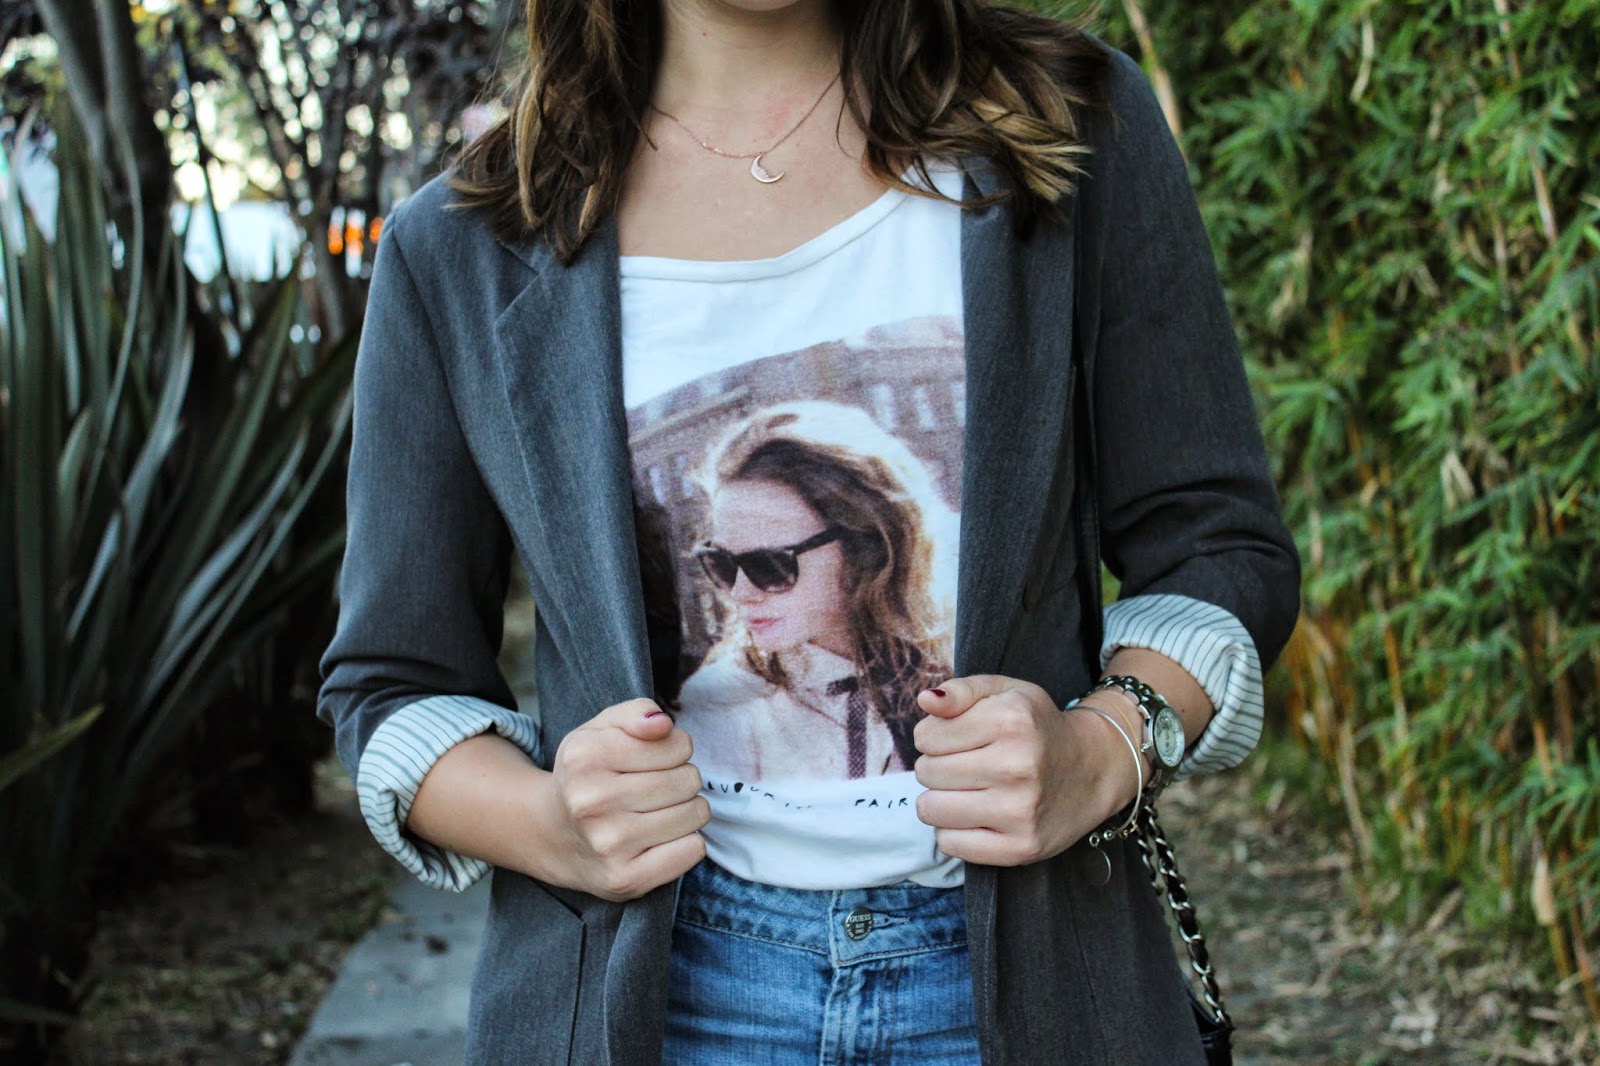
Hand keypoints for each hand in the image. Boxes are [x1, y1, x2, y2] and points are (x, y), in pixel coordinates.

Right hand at [537, 699, 708, 901]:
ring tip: (661, 811)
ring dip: (689, 810)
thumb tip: (662, 723)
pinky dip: (688, 841)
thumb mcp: (600, 730)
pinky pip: (692, 850)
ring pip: (695, 814)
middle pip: (688, 780)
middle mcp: (592, 802)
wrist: (554, 835)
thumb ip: (635, 712)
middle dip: (684, 779)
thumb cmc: (588, 775)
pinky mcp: (625, 879)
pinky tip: (662, 837)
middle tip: (660, 788)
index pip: (677, 744)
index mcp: (585, 757)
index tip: (659, 759)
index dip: (677, 748)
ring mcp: (608, 844)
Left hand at [912, 676, 1142, 865]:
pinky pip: (950, 843)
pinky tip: (978, 815)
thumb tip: (924, 700)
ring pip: (931, 809)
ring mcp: (1020, 811)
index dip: (933, 736)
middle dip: (937, 766)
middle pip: (926, 773)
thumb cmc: (1037, 727)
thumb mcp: (1005, 692)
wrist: (1093, 769)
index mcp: (1010, 721)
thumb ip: (961, 690)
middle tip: (966, 765)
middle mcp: (1016, 766)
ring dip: (941, 800)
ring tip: (968, 790)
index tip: (956, 739)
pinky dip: (954, 830)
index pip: (925, 736)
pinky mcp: (1020, 848)